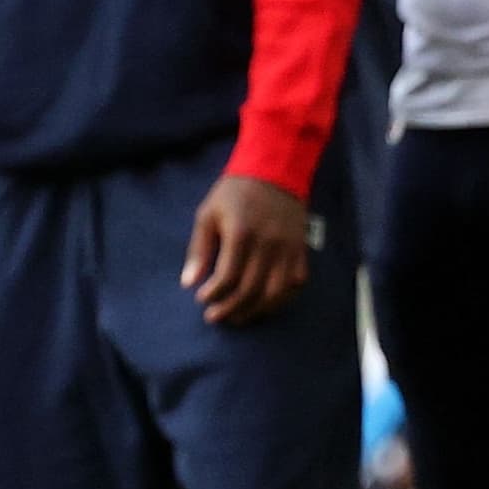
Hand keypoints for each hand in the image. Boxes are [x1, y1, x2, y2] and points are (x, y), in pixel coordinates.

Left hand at [181, 174, 310, 325]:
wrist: (275, 172)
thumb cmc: (234, 194)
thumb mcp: (208, 214)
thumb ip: (199, 250)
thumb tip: (188, 283)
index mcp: (241, 234)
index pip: (228, 277)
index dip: (213, 294)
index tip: (202, 299)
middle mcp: (268, 244)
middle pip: (251, 290)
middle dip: (230, 309)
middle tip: (215, 317)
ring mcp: (288, 249)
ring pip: (275, 293)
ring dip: (254, 311)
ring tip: (237, 317)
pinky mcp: (301, 251)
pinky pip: (295, 285)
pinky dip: (279, 301)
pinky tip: (262, 305)